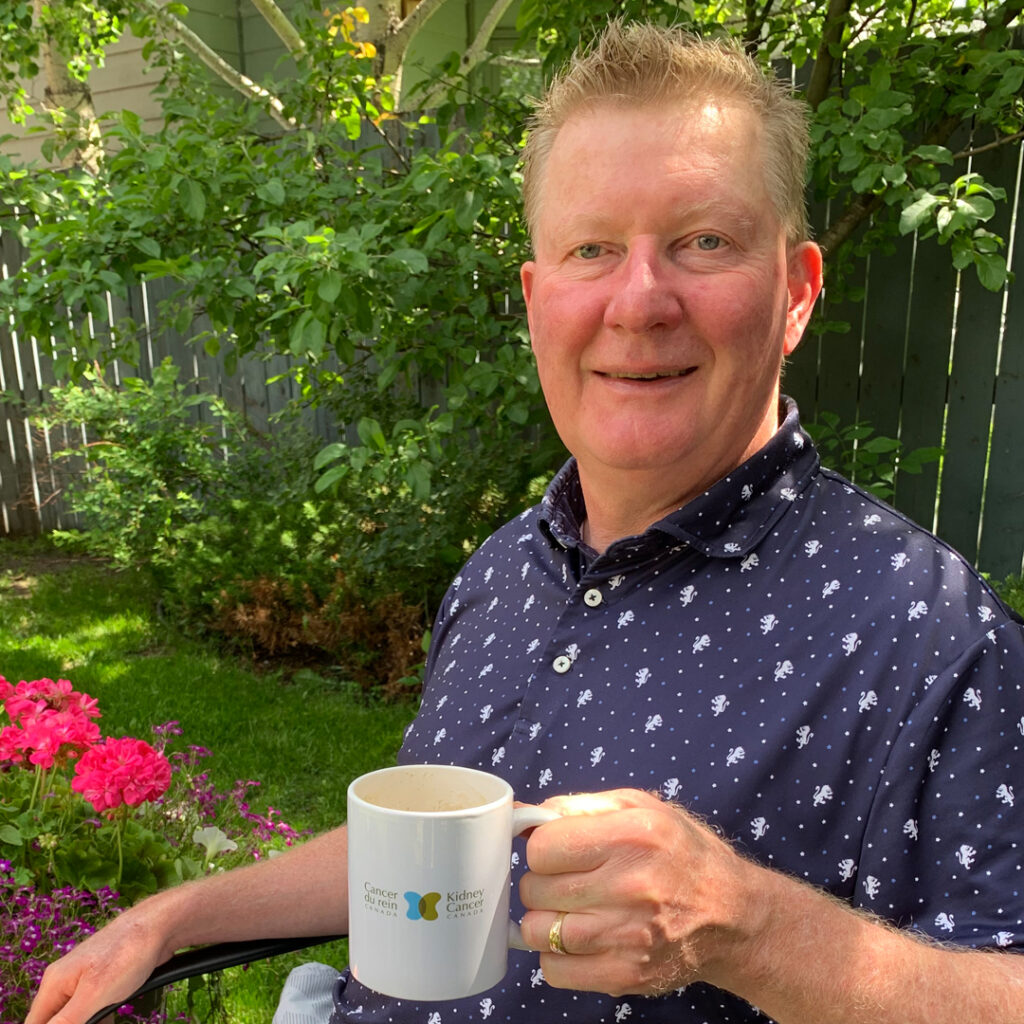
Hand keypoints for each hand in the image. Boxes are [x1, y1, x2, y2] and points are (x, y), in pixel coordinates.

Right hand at [25, 898, 171, 1023]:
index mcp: (54, 983)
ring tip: (108, 1018)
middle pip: (54, 1021)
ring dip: (91, 1023)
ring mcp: (83, 979)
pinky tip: (112, 1017)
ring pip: (75, 1016)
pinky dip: (100, 1017)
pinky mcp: (101, 979)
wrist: (161, 925)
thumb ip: (65, 1022)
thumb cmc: (128, 954)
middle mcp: (64, 981)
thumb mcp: (94, 995)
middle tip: (99, 1021)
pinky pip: (91, 1007)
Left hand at [518, 789, 759, 997]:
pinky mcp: (624, 975)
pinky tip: (578, 939)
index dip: (542, 847)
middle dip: (542, 882)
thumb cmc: (681, 852)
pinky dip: (555, 955)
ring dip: (544, 919)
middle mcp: (628, 886)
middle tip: (567, 879)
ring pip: (537, 931)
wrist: (733, 915)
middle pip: (535, 889)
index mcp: (631, 836)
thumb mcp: (641, 807)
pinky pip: (553, 970)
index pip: (542, 848)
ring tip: (569, 909)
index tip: (557, 850)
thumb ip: (580, 806)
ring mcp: (625, 936)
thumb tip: (523, 815)